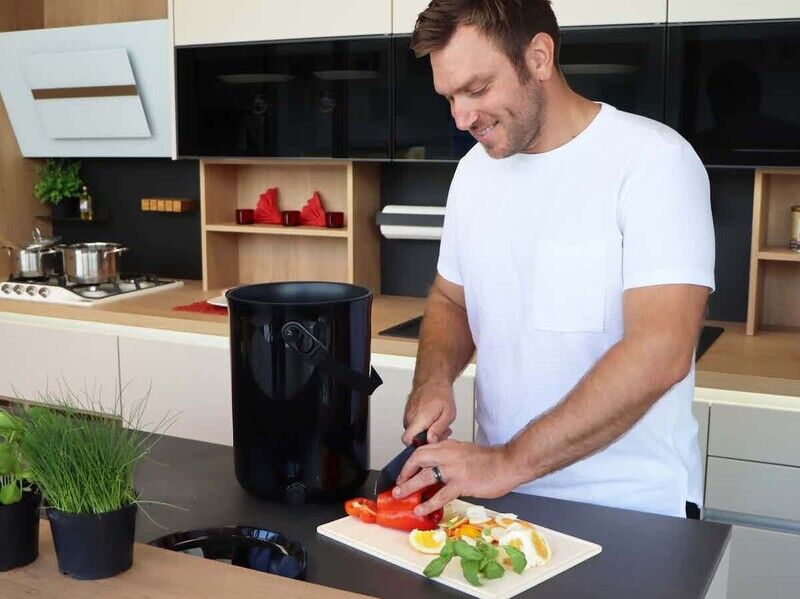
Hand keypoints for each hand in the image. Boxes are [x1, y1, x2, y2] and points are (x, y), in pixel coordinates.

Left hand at [392, 440, 520, 516]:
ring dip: (409, 486)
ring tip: (400, 496)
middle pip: (418, 458)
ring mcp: (454, 469)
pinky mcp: (462, 483)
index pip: (424, 449)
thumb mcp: (467, 452)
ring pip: (424, 476)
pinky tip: (420, 510)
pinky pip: (440, 495)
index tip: (406, 471)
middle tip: (399, 484)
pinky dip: (428, 503)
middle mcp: (448, 454)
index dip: (411, 461)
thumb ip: (453, 457)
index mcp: (449, 446)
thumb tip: (441, 469)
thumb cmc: (492, 460)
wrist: (509, 462)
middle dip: (405, 471)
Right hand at [402, 380, 455, 445]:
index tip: (428, 443)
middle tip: (440, 433)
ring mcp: (408, 414)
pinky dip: (423, 425)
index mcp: (419, 419)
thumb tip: (430, 441)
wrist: (433, 379)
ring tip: (438, 425)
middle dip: (427, 438)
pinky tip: (433, 420)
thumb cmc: (441, 394)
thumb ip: (438, 430)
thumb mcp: (447, 414)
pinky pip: (414, 424)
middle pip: (413, 437)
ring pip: (414, 431)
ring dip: (426, 431)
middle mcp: (410, 417)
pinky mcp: (408, 412)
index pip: (407, 440)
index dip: (416, 446)